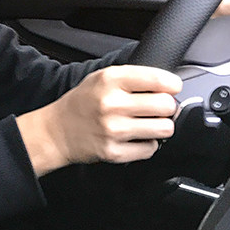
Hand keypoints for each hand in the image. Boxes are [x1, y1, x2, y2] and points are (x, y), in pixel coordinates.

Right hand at [16, 65, 181, 175]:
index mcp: (110, 80)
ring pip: (164, 129)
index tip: (172, 88)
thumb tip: (169, 86)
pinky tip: (135, 138)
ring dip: (160, 127)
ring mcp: (114, 130)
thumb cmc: (83, 102)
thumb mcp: (101, 77)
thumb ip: (132, 78)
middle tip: (158, 108)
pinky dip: (147, 144)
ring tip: (148, 124)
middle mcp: (112, 103)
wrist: (57, 130)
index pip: (158, 79)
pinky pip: (151, 149)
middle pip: (166, 105)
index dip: (172, 84)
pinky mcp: (114, 152)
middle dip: (167, 107)